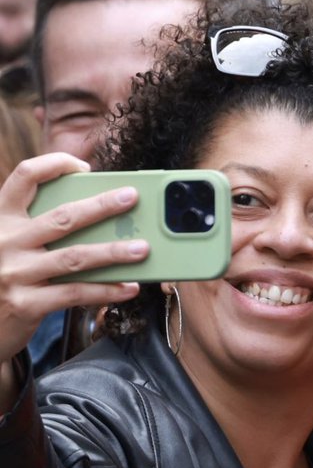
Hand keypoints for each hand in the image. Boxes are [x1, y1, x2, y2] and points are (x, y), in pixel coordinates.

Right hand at [0, 154, 145, 402]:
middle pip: (61, 216)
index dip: (55, 164)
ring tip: (143, 248)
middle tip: (131, 197)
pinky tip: (128, 287)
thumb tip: (98, 220)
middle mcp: (6, 241)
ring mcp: (15, 273)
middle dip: (101, 206)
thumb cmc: (4, 279)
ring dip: (113, 252)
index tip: (85, 166)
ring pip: (74, 256)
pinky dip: (106, 290)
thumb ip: (38, 229)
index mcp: (2, 219)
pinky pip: (75, 294)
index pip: (24, 177)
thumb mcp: (10, 245)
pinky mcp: (26, 304)